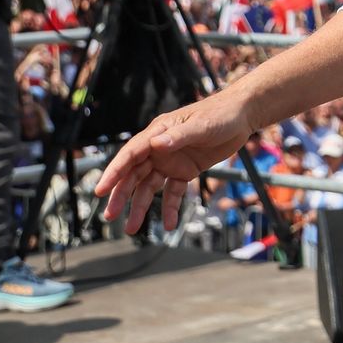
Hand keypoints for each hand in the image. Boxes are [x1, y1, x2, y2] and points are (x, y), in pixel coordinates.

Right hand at [95, 90, 257, 232]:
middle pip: (134, 175)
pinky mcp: (185, 171)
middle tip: (110, 215)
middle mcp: (159, 149)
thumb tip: (156, 144)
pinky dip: (171, 208)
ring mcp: (171, 161)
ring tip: (132, 228)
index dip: (114, 172)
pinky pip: (174, 192)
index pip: (130, 154)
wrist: (241, 116)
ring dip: (141, 207)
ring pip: (150, 187)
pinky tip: (170, 224)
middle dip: (121, 195)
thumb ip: (179, 136)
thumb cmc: (219, 114)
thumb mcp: (201, 125)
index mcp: (157, 133)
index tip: (101, 189)